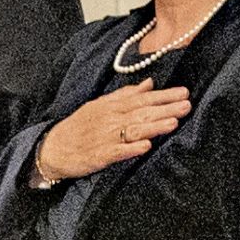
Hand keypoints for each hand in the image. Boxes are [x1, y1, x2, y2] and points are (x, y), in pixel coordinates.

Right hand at [34, 78, 189, 185]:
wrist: (52, 147)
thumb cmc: (79, 126)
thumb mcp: (100, 105)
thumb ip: (126, 94)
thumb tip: (150, 83)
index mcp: (112, 106)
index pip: (142, 99)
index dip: (163, 96)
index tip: (184, 92)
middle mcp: (110, 120)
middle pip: (141, 113)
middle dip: (165, 109)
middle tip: (186, 105)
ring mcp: (105, 138)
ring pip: (132, 131)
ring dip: (153, 127)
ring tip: (173, 123)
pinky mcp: (99, 156)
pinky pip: (117, 152)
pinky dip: (131, 149)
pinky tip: (146, 147)